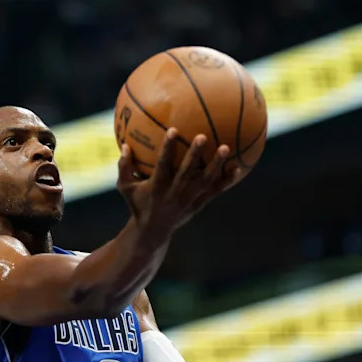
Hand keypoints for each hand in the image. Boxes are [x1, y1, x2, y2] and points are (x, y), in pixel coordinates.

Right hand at [117, 129, 239, 235]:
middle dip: (194, 155)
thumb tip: (124, 144)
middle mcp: (174, 193)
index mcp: (157, 187)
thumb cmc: (139, 204)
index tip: (173, 130)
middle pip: (187, 173)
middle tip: (203, 136)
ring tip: (226, 148)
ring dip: (216, 165)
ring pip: (205, 182)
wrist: (153, 231)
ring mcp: (189, 200)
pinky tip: (238, 168)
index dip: (167, 148)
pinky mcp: (199, 205)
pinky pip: (215, 192)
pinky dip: (227, 181)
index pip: (162, 165)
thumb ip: (123, 167)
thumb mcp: (126, 188)